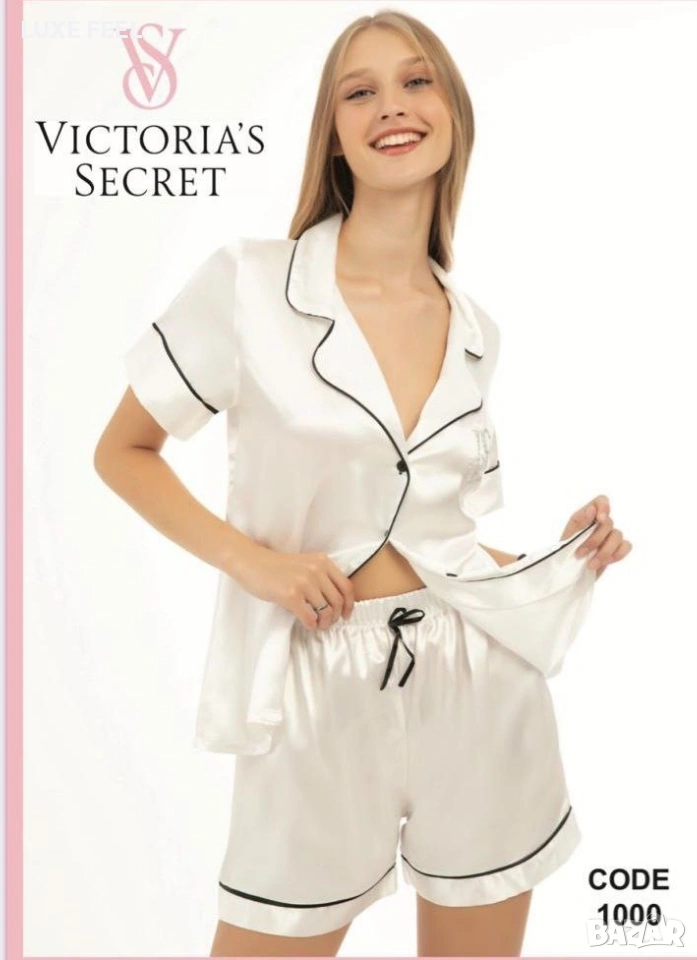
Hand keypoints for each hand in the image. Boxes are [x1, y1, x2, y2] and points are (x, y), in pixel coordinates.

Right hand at [230, 541, 354, 628]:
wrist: (251, 562)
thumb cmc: (276, 566)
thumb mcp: (305, 564)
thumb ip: (320, 576)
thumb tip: (336, 602)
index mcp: (322, 561)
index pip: (346, 586)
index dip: (349, 605)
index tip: (346, 615)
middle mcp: (316, 570)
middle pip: (338, 601)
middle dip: (335, 617)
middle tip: (327, 623)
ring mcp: (304, 582)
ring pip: (326, 612)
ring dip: (323, 623)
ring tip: (317, 625)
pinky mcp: (291, 595)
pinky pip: (309, 617)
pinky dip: (311, 625)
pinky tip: (307, 624)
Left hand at [560, 495, 631, 579]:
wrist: (568, 572)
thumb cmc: (566, 551)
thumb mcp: (568, 535)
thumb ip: (579, 521)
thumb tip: (592, 509)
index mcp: (587, 515)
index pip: (601, 501)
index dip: (604, 507)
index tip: (600, 519)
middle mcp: (601, 523)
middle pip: (609, 523)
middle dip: (594, 540)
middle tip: (580, 554)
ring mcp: (611, 536)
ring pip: (618, 535)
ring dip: (604, 552)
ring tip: (590, 564)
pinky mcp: (617, 549)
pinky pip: (626, 546)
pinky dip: (617, 554)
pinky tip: (605, 562)